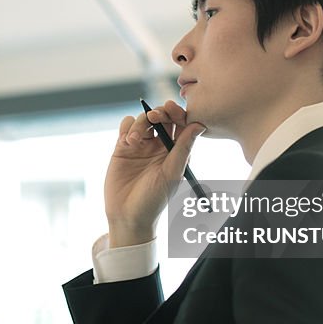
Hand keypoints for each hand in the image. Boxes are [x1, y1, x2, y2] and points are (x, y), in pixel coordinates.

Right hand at [104, 100, 204, 246]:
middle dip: (158, 112)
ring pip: (142, 119)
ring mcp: (141, 145)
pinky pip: (126, 126)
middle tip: (154, 117)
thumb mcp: (172, 173)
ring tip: (134, 140)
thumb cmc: (154, 200)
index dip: (177, 113)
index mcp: (176, 151)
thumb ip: (183, 148)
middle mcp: (159, 146)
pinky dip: (126, 126)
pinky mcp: (123, 147)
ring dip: (139, 122)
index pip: (180, 124)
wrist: (128, 215)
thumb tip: (199, 125)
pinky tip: (126, 141)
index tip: (171, 108)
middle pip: (161, 117)